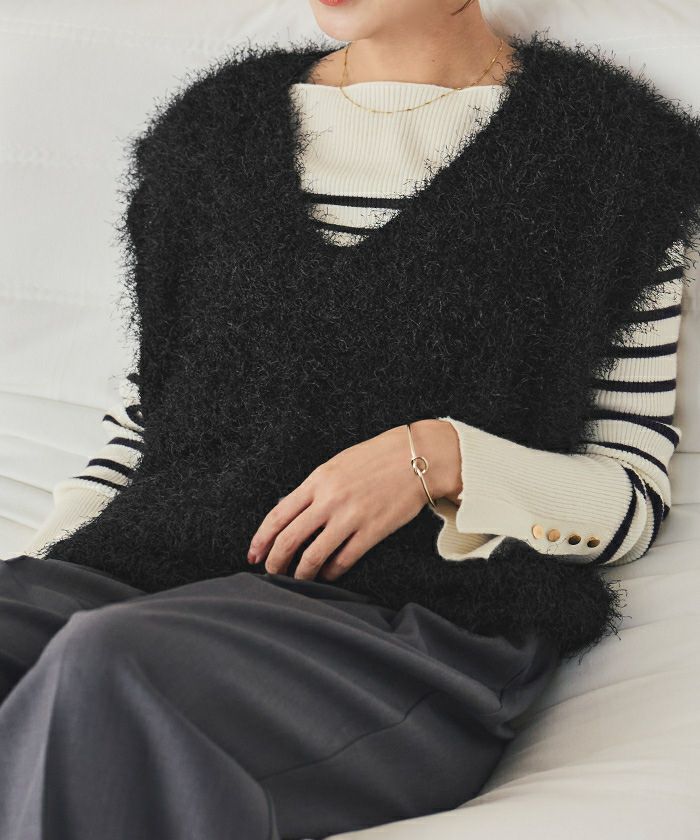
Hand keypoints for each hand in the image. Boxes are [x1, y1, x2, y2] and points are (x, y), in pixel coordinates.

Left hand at [246, 419, 461, 581]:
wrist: (417, 457)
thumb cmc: (377, 458)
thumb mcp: (337, 465)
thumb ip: (314, 489)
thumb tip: (293, 514)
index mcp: (317, 480)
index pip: (277, 515)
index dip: (261, 539)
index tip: (254, 554)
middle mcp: (329, 499)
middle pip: (289, 539)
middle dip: (275, 562)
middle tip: (272, 572)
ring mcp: (350, 517)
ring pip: (313, 555)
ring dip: (302, 573)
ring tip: (298, 579)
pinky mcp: (372, 531)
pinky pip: (343, 559)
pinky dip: (331, 571)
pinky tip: (328, 573)